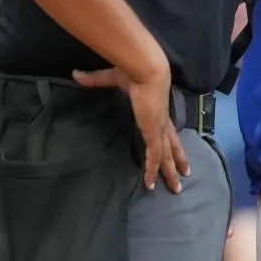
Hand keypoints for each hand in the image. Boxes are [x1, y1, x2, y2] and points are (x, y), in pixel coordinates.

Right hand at [73, 64, 189, 193]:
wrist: (147, 71)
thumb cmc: (134, 72)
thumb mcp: (113, 78)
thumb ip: (95, 79)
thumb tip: (76, 74)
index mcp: (157, 111)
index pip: (167, 132)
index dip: (171, 143)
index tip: (176, 153)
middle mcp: (162, 123)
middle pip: (172, 147)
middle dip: (178, 163)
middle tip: (184, 177)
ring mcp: (159, 129)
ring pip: (167, 156)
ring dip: (170, 173)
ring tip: (176, 189)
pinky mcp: (153, 133)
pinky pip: (153, 156)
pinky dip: (151, 170)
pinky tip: (150, 183)